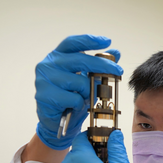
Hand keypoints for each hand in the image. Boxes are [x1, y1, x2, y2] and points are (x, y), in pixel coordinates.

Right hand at [35, 34, 121, 149]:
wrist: (56, 121)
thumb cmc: (71, 98)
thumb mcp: (87, 80)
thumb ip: (99, 66)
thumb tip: (116, 52)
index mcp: (57, 57)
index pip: (72, 43)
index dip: (89, 40)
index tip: (107, 41)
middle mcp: (47, 65)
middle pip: (81, 60)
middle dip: (103, 66)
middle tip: (118, 71)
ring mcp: (43, 80)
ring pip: (80, 82)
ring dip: (88, 92)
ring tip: (84, 97)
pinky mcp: (44, 96)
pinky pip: (74, 99)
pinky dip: (80, 104)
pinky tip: (74, 106)